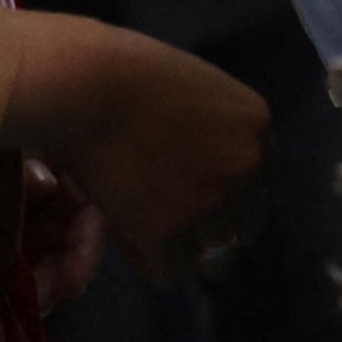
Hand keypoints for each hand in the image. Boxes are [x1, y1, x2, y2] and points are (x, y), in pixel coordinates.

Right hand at [3, 16, 270, 282]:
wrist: (83, 87)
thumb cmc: (123, 72)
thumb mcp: (196, 86)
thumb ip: (214, 126)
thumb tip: (205, 159)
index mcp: (257, 126)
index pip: (258, 181)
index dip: (227, 196)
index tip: (199, 200)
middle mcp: (246, 167)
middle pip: (242, 222)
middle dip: (212, 227)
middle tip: (176, 226)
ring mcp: (211, 202)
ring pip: (213, 254)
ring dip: (184, 250)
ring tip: (151, 238)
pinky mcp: (168, 233)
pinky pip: (170, 269)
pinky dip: (148, 261)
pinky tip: (129, 242)